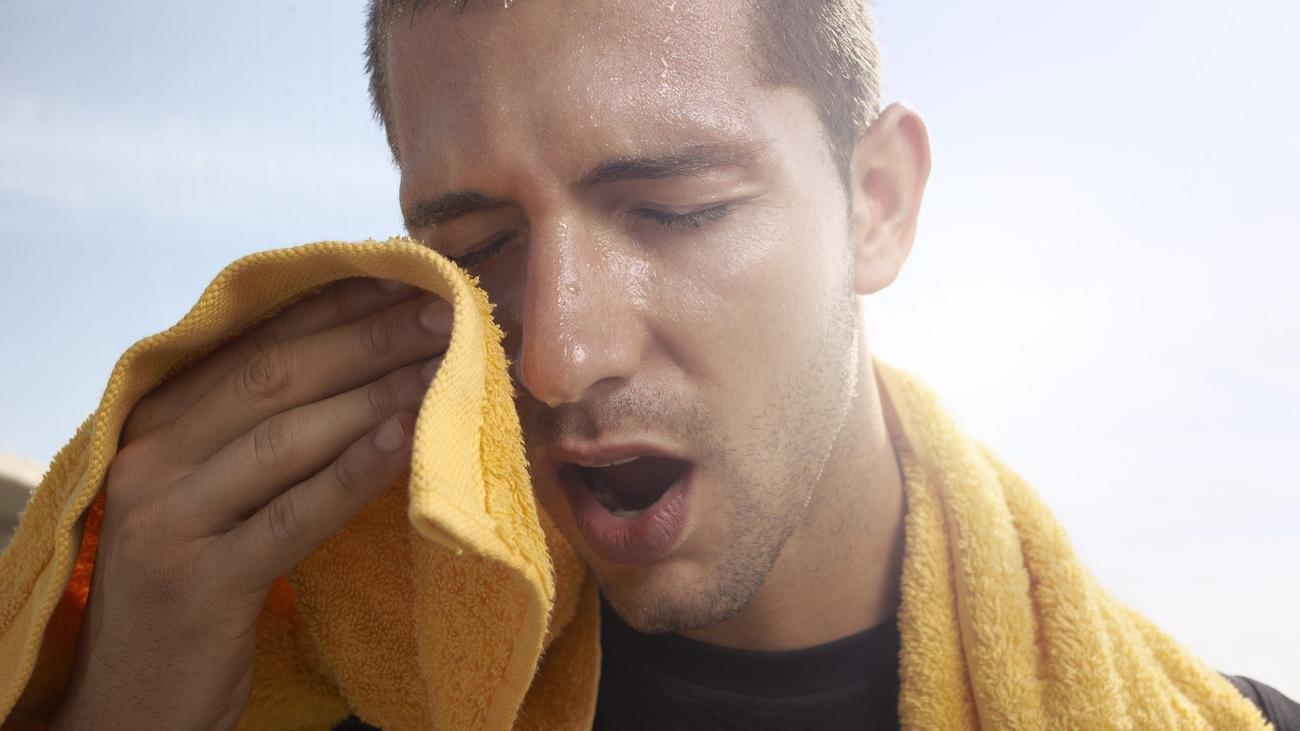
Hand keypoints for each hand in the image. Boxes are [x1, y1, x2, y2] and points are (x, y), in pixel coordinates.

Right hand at [50, 277, 451, 730]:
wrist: (132, 699)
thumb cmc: (191, 577)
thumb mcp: (209, 489)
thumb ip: (259, 425)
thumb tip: (361, 354)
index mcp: (154, 422)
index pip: (256, 342)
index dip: (336, 304)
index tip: (408, 275)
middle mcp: (151, 459)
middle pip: (276, 378)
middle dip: (369, 337)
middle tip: (447, 310)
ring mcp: (170, 521)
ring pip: (289, 436)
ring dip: (377, 392)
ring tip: (447, 362)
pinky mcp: (203, 583)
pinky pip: (296, 515)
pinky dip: (357, 471)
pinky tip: (409, 436)